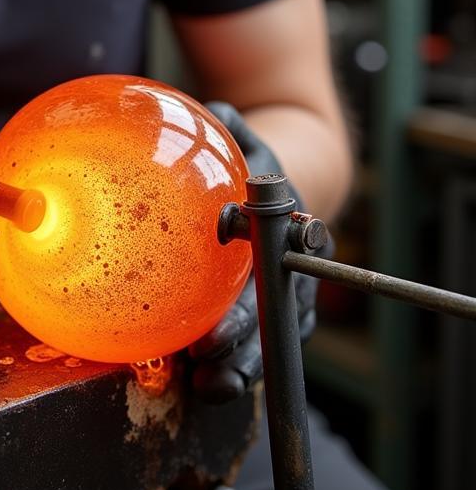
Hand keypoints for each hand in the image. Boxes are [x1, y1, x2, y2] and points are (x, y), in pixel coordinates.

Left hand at [186, 100, 328, 401]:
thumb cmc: (250, 172)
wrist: (271, 203)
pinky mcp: (259, 328)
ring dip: (237, 367)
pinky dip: (224, 372)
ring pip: (266, 345)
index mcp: (293, 231)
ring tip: (205, 384)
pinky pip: (247, 355)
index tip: (251, 285)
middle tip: (212, 350)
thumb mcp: (246, 146)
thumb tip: (214, 105)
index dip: (276, 270)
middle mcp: (292, 275)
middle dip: (247, 335)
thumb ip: (232, 127)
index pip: (293, 255)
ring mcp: (279, 308)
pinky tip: (195, 384)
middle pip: (277, 313)